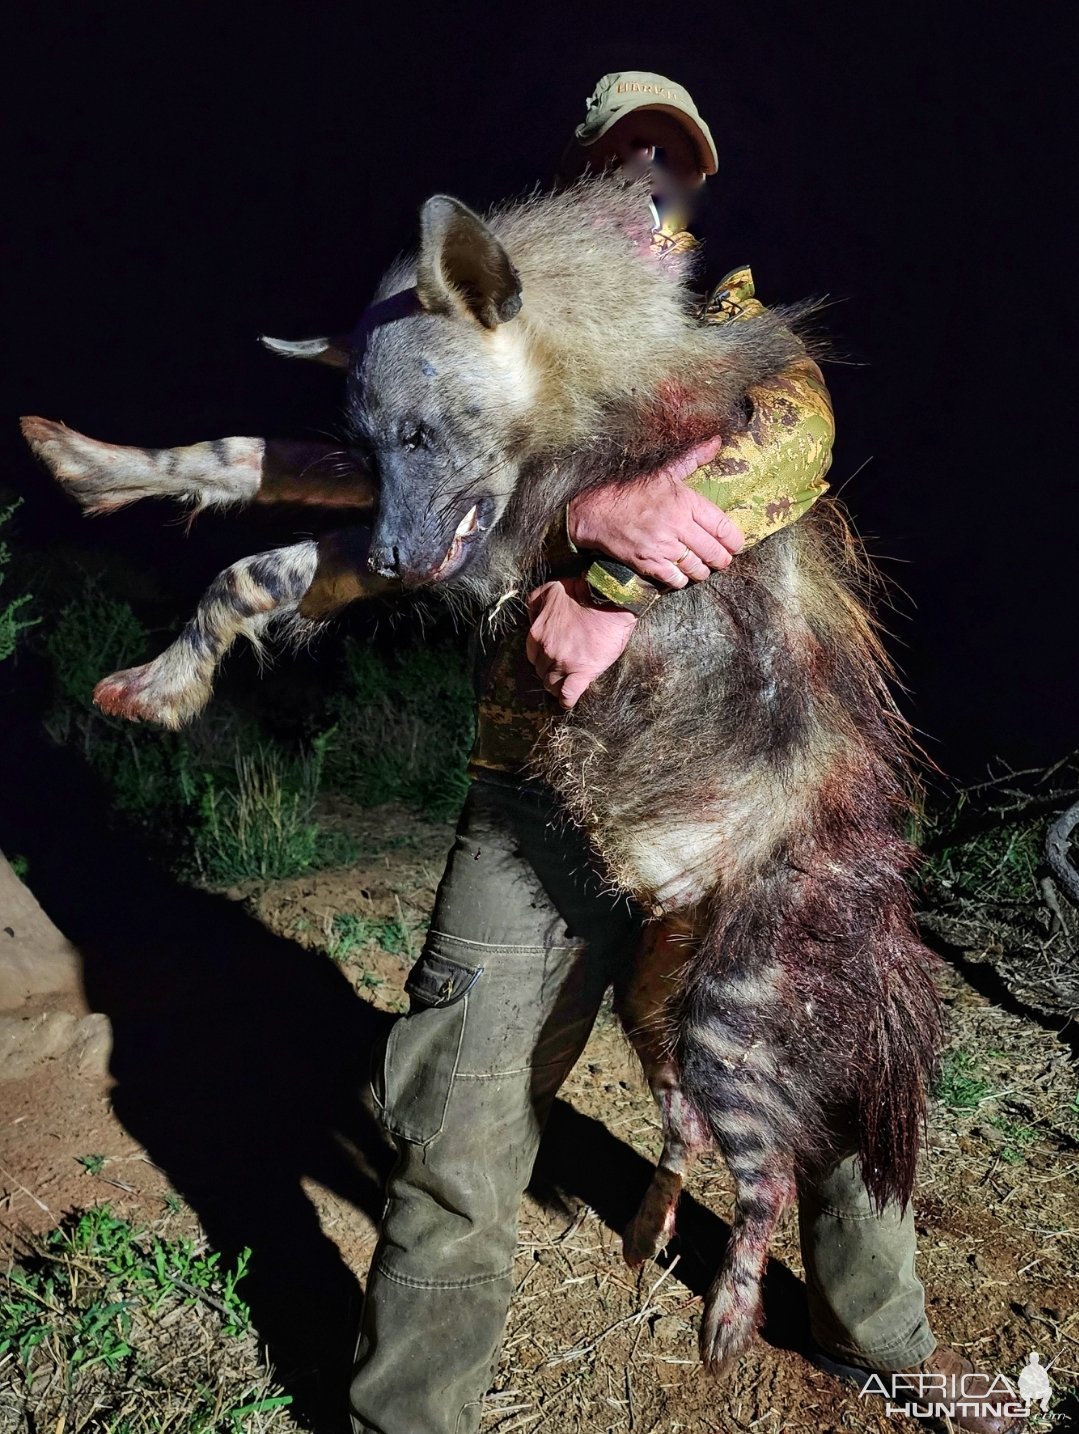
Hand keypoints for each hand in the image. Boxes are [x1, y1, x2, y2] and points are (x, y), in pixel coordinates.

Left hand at [526, 577, 636, 709]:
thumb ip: (535, 603)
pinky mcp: (582, 672)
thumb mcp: (549, 589)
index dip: (542, 659)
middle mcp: (546, 651)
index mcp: (537, 634)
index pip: (533, 656)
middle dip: (550, 671)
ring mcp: (563, 664)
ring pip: (551, 685)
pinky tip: (567, 703)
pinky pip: (568, 694)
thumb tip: (532, 618)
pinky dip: (566, 701)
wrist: (608, 598)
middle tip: (561, 669)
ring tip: (565, 685)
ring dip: (556, 686)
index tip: (551, 658)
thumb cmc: (582, 592)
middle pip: (542, 672)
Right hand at [567, 437, 742, 588]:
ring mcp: (662, 547)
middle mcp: (677, 525)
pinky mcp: (648, 563)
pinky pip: (676, 580)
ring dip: (702, 571)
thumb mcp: (665, 471)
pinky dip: (681, 580)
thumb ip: (694, 458)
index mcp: (685, 502)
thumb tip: (716, 442)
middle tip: (721, 560)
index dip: (734, 541)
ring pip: (697, 569)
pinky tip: (680, 574)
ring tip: (701, 567)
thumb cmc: (632, 490)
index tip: (734, 545)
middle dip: (721, 560)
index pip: (722, 527)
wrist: (597, 511)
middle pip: (713, 553)